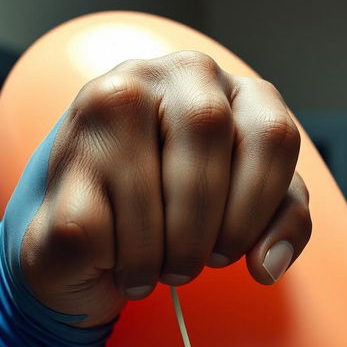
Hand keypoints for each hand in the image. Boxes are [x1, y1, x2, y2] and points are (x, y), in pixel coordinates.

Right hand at [19, 50, 311, 327]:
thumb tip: (270, 263)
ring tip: (155, 270)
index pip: (272, 134)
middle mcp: (154, 77)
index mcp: (210, 82)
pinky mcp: (65, 160)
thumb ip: (280, 220)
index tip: (235, 247)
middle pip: (210, 138)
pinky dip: (121, 262)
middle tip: (191, 266)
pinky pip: (106, 227)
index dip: (263, 204)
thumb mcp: (242, 205)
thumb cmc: (170, 213)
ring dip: (161, 254)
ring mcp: (99, 108)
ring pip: (153, 185)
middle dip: (205, 227)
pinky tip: (116, 261)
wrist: (88, 232)